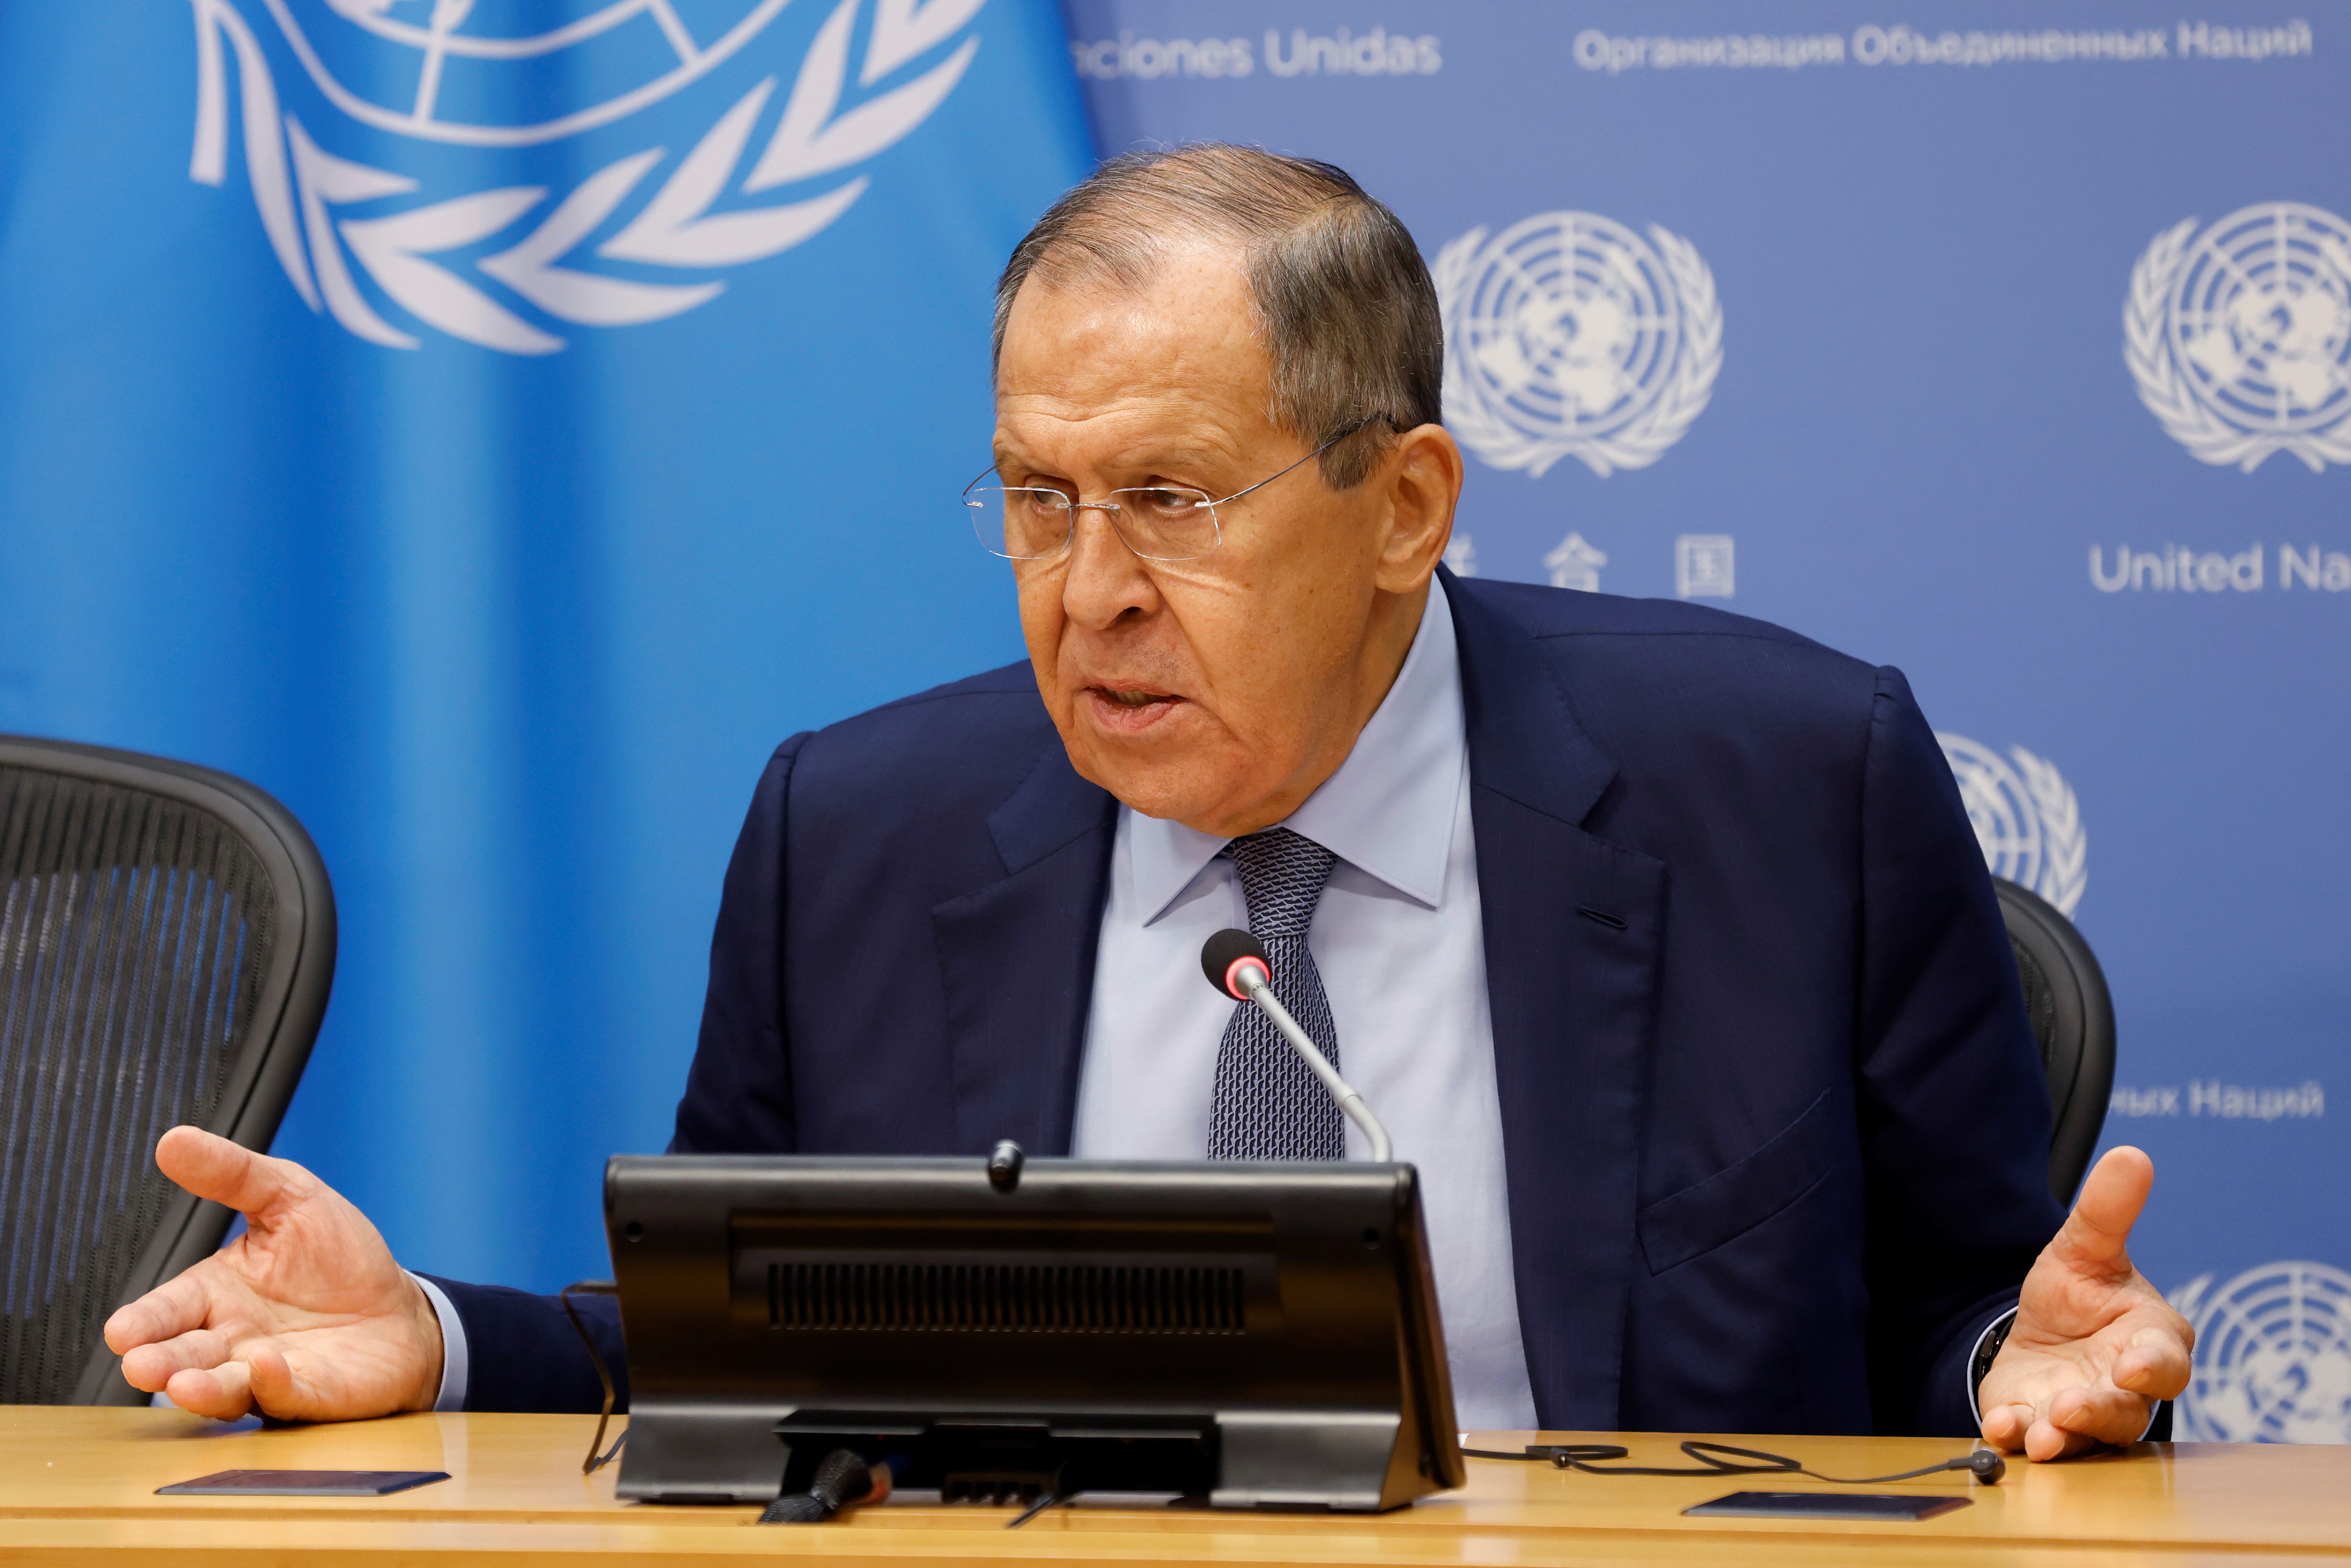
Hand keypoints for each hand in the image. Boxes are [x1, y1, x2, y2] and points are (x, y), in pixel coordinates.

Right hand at [103, 1126, 443, 1421]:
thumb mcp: (290, 1197)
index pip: (168, 1311)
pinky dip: (274, 1383)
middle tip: (141, 1365)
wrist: (402, 1307)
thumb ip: (233, 1175)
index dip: (144, 1323)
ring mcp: (269, 1373)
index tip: (121, 1331)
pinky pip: (286, 1394)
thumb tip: (174, 1140)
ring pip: (224, 1388)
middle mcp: (233, 1341)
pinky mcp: (312, 1393)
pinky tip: (266, 1364)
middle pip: (184, 1356)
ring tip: (183, 1384)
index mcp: (217, 1295)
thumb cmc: (338, 1257)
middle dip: (160, 1362)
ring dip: (203, 1388)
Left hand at [1977, 1146, 2192, 1459]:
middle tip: (2069, 1407)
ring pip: (2087, 1437)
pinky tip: (2000, 1426)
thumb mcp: (2084, 1247)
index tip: (2130, 1366)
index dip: (2152, 1367)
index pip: (2165, 1361)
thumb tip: (2133, 1155)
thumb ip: (2107, 1210)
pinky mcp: (2045, 1427)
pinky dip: (2019, 1435)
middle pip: (2126, 1409)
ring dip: (2062, 1436)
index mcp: (2151, 1342)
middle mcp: (2126, 1387)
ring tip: (2038, 1436)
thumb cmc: (2080, 1292)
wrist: (2042, 1329)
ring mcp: (2087, 1414)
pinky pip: (2038, 1440)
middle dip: (2098, 1411)